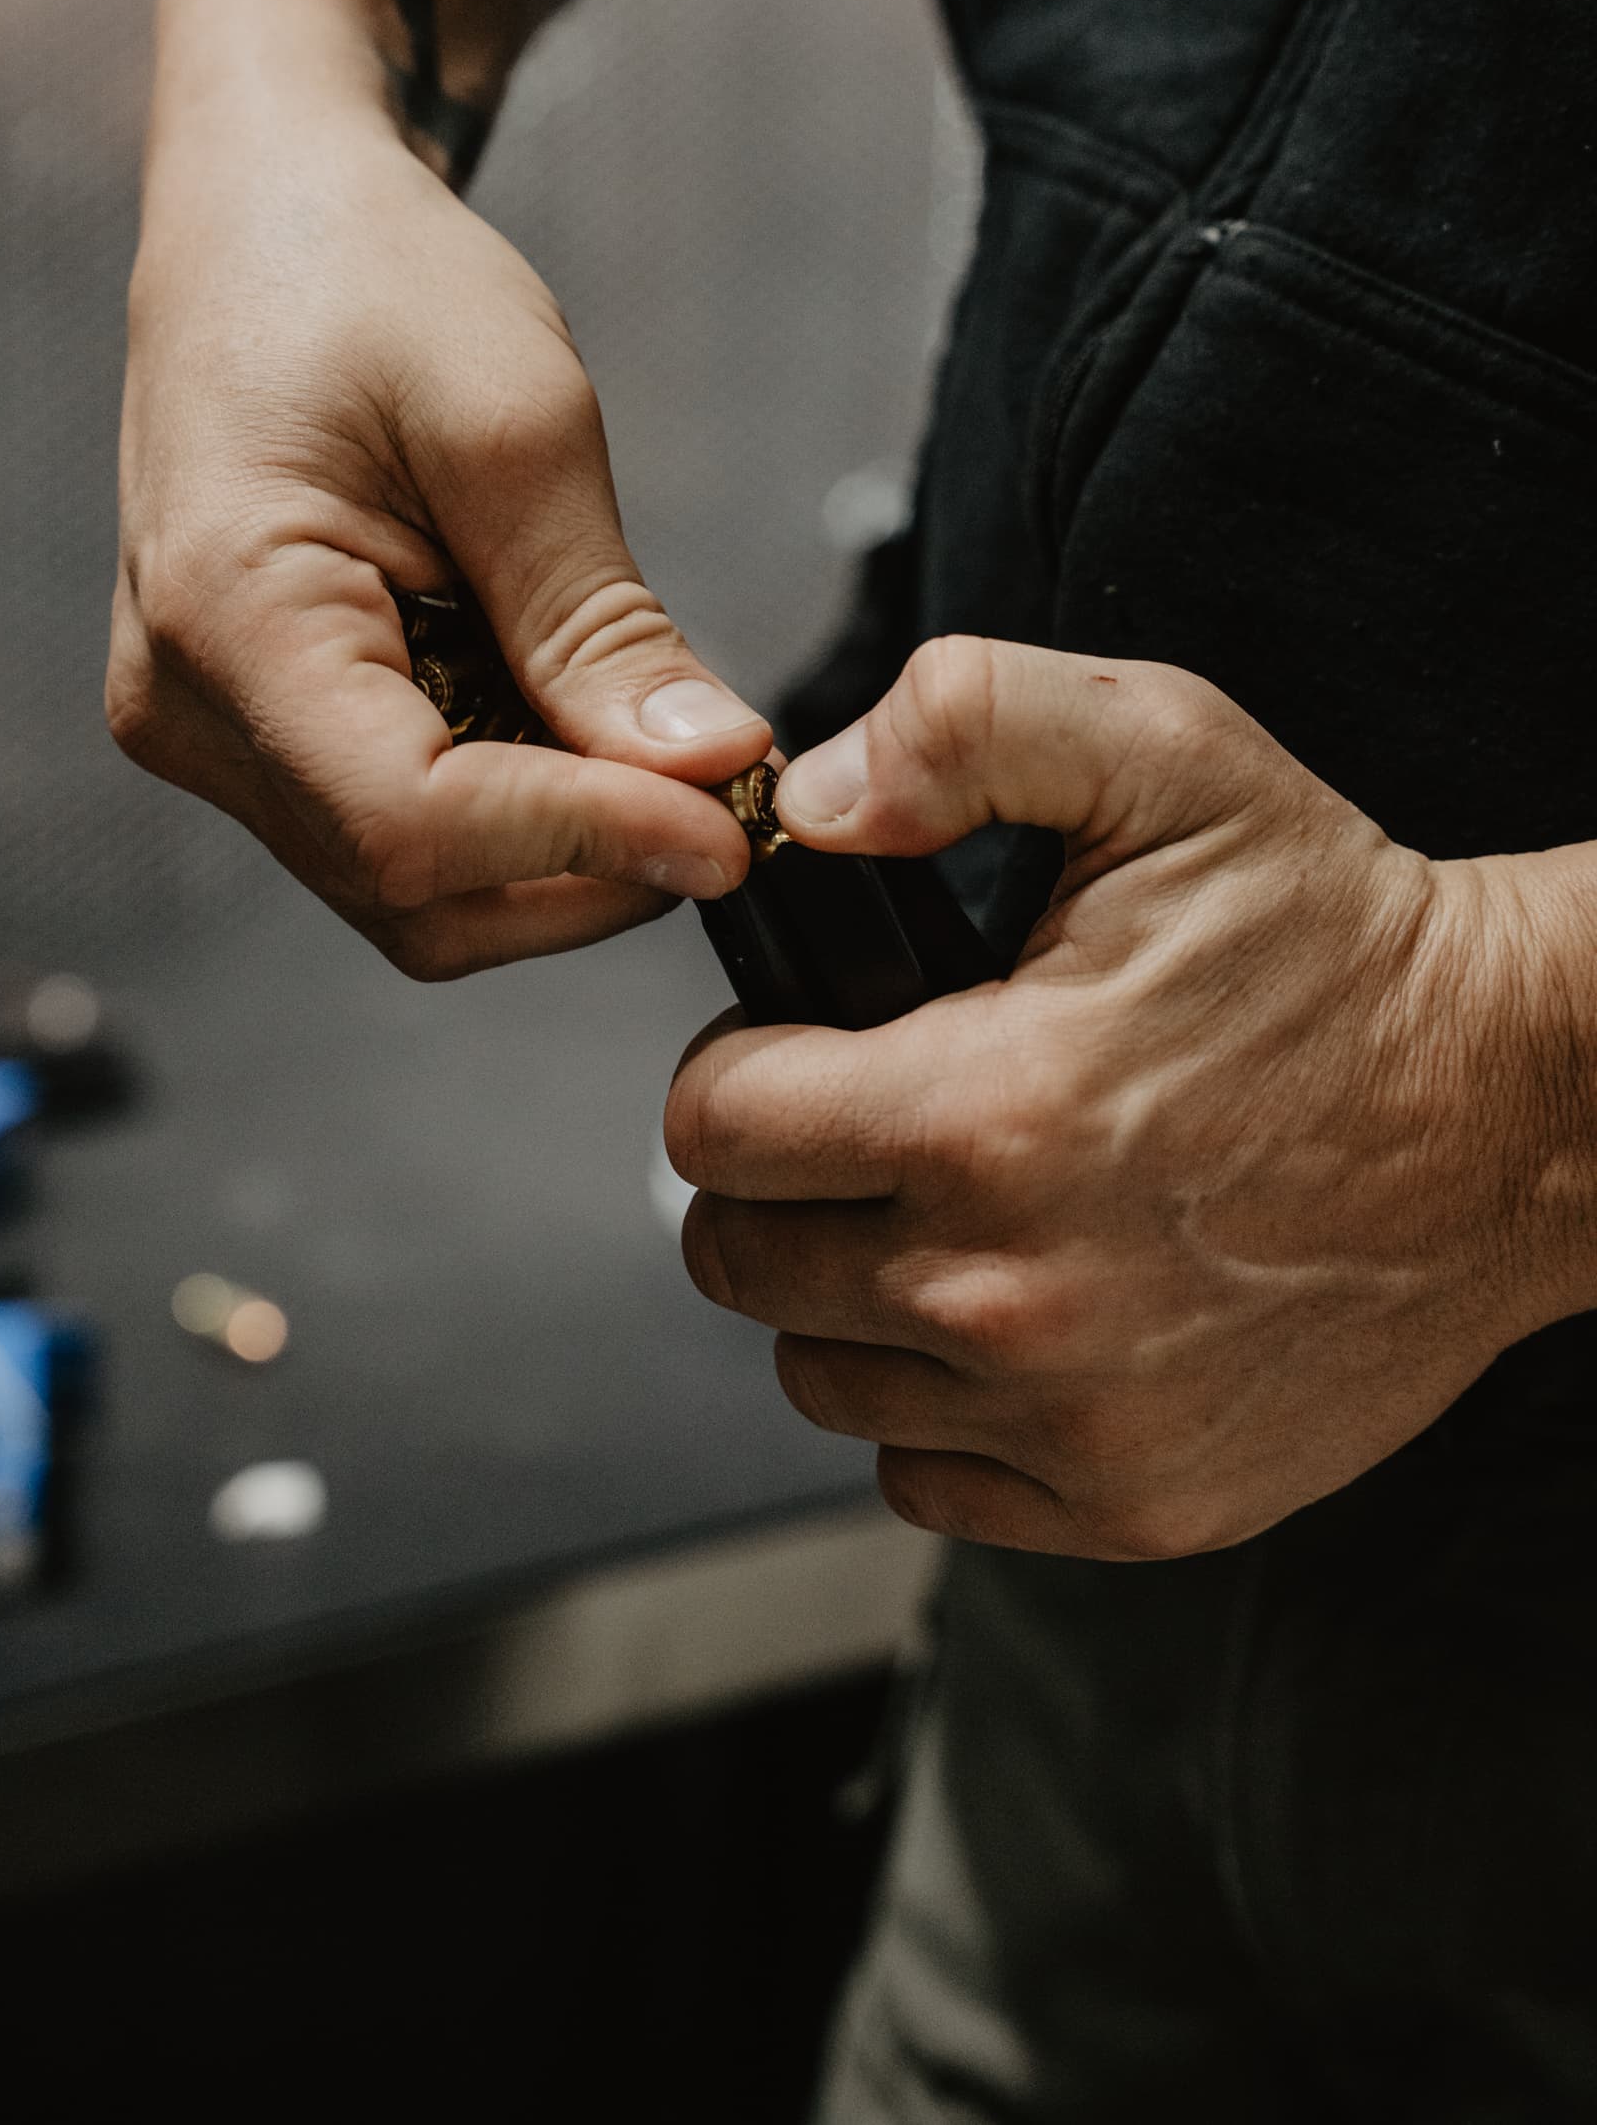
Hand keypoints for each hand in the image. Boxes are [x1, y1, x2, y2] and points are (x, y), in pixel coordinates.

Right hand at [110, 97, 767, 976]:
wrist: (267, 219)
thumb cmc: (367, 277)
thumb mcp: (518, 427)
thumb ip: (602, 622)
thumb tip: (710, 770)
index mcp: (227, 618)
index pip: (413, 822)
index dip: (585, 846)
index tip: (731, 831)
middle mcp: (187, 708)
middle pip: (409, 889)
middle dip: (585, 872)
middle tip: (727, 800)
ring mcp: (208, 730)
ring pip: (406, 886)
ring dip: (555, 854)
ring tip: (659, 755)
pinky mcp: (251, 730)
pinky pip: (390, 828)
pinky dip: (509, 814)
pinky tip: (573, 728)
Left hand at [668, 637, 1587, 1556]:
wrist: (1518, 1107)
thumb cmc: (1336, 936)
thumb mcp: (1161, 755)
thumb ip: (960, 726)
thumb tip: (814, 800)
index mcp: (984, 1115)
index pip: (714, 1130)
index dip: (739, 1069)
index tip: (807, 1048)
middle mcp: (1011, 1295)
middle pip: (744, 1265)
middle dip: (782, 1181)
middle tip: (878, 1122)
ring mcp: (1073, 1420)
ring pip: (823, 1379)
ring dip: (853, 1297)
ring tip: (958, 1208)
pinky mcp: (1136, 1503)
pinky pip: (927, 1479)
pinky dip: (943, 1407)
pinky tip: (1022, 1308)